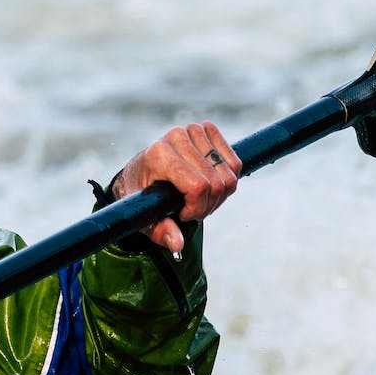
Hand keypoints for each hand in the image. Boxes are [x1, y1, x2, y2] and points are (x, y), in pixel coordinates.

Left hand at [112, 122, 241, 254]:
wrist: (141, 170)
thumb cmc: (142, 194)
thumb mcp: (145, 216)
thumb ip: (160, 231)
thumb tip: (177, 245)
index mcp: (160, 155)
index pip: (198, 186)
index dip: (197, 208)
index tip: (183, 215)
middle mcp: (177, 137)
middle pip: (216, 183)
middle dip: (207, 206)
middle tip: (192, 210)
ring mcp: (194, 130)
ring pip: (229, 175)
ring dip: (219, 196)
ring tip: (199, 199)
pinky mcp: (208, 129)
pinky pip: (235, 163)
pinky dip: (227, 180)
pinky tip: (209, 185)